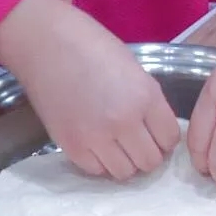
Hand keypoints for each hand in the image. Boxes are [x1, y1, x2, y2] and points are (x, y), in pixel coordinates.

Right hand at [0, 0, 180, 179]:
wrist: (45, 43)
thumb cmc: (91, 46)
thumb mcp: (134, 69)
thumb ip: (148, 102)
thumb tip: (156, 132)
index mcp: (145, 97)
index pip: (170, 139)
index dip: (164, 138)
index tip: (155, 133)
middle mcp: (124, 122)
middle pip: (150, 161)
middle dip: (147, 152)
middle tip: (135, 140)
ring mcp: (96, 137)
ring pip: (125, 172)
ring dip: (124, 160)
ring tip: (114, 143)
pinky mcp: (71, 146)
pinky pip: (96, 170)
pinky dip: (99, 161)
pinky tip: (95, 143)